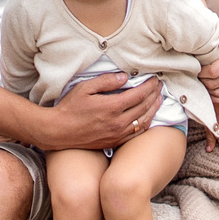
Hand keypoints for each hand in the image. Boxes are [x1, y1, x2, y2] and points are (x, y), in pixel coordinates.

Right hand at [44, 73, 164, 150]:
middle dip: (155, 94)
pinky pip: (136, 134)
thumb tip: (125, 77)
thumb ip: (106, 81)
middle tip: (160, 86)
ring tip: (159, 99)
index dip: (150, 85)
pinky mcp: (114, 142)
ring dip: (154, 109)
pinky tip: (148, 117)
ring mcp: (117, 134)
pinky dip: (146, 124)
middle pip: (145, 107)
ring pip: (144, 121)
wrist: (58, 131)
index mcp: (112, 107)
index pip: (139, 94)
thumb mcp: (85, 88)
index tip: (155, 78)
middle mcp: (118, 122)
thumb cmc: (69, 108)